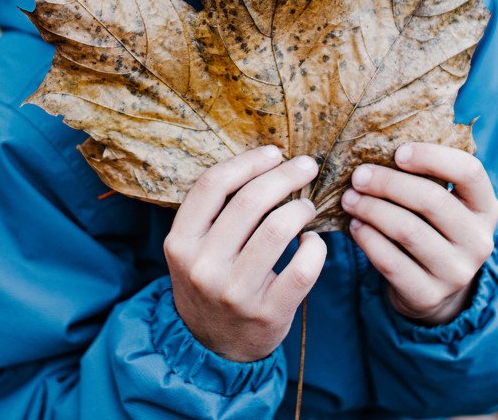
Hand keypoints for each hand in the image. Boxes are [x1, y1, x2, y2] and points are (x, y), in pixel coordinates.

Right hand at [164, 146, 326, 361]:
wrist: (211, 347)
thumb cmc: (210, 279)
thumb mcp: (194, 247)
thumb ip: (217, 210)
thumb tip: (268, 160)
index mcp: (181, 241)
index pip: (213, 184)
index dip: (248, 161)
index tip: (274, 152)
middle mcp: (203, 266)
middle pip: (250, 201)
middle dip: (285, 175)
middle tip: (306, 166)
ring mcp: (234, 292)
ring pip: (278, 229)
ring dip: (301, 208)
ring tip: (307, 206)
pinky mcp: (267, 313)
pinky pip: (304, 267)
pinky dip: (316, 247)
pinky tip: (312, 241)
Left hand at [341, 142, 497, 325]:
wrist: (434, 291)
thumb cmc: (431, 228)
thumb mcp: (442, 203)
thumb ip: (424, 177)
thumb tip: (374, 143)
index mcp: (485, 207)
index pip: (470, 171)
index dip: (433, 157)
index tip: (398, 152)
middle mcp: (478, 240)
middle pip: (431, 200)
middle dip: (388, 183)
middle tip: (358, 175)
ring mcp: (457, 272)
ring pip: (408, 230)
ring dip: (371, 209)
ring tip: (349, 199)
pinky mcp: (429, 295)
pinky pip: (391, 262)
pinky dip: (368, 239)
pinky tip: (355, 226)